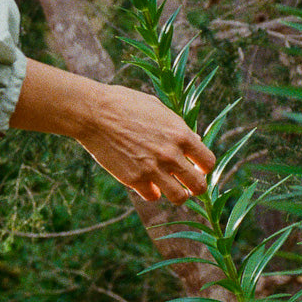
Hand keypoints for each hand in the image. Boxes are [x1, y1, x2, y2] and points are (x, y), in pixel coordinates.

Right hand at [75, 83, 215, 204]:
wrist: (93, 112)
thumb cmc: (125, 104)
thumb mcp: (158, 108)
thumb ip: (178, 127)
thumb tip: (194, 141)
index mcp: (181, 134)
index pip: (208, 162)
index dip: (204, 167)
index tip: (196, 167)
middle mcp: (171, 154)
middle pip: (199, 185)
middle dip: (195, 186)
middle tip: (186, 183)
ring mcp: (153, 169)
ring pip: (179, 197)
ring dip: (176, 193)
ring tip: (169, 186)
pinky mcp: (134, 179)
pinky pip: (152, 196)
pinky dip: (151, 192)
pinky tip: (146, 182)